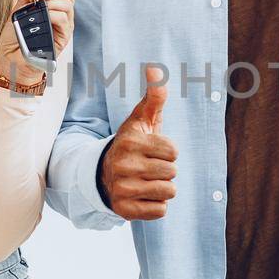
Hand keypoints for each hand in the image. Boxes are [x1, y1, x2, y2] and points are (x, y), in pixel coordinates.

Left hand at [0, 0, 73, 85]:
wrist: (10, 59)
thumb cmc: (15, 37)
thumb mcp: (18, 10)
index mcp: (52, 1)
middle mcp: (61, 11)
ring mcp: (63, 24)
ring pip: (68, 3)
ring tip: (38, 1)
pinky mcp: (62, 37)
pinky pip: (64, 20)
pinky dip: (54, 13)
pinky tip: (44, 14)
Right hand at [100, 65, 176, 220]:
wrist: (105, 174)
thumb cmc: (133, 144)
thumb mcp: (142, 120)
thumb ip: (154, 96)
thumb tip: (155, 68)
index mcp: (130, 142)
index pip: (173, 151)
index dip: (168, 151)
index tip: (153, 150)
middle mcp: (123, 166)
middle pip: (172, 172)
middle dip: (166, 170)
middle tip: (149, 166)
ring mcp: (122, 189)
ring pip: (168, 192)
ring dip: (163, 188)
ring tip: (147, 181)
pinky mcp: (124, 211)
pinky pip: (159, 211)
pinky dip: (156, 205)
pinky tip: (142, 196)